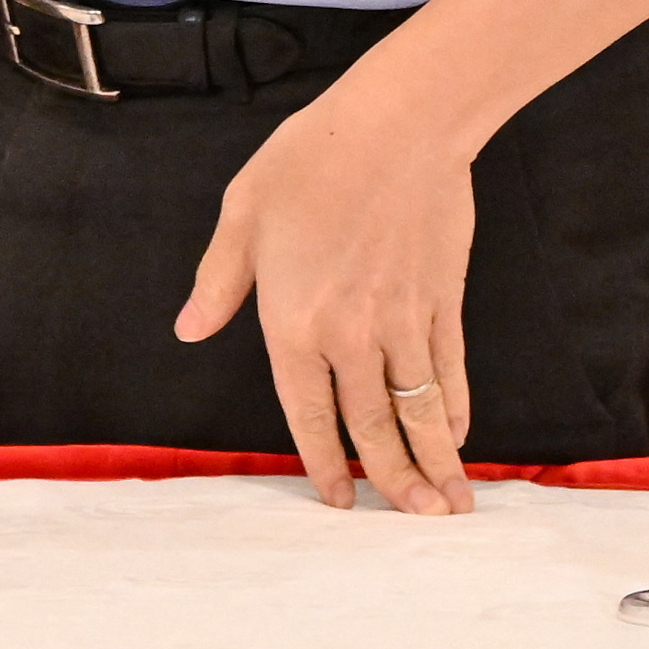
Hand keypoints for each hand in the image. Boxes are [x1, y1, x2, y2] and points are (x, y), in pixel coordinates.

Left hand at [171, 83, 477, 513]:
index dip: (322, 461)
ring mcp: (402, 321)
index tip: (338, 500)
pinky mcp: (442, 301)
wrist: (397, 126)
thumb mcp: (244, 213)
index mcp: (292, 320)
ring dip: (435, 462)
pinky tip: (458, 433)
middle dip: (392, 481)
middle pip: (372, 425)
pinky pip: (449, 369)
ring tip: (450, 505)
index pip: (307, 412)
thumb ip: (220, 281)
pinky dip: (454, 406)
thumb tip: (190, 330)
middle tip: (412, 522)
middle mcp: (349, 334)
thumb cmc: (310, 161)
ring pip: (418, 409)